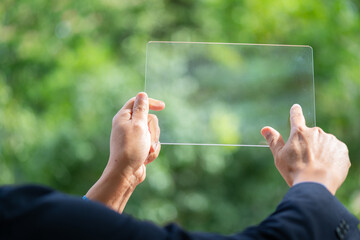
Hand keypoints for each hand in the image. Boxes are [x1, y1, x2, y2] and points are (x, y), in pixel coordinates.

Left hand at [86, 92, 164, 211]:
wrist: (126, 173)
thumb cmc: (131, 148)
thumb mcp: (138, 125)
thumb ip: (141, 109)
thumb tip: (142, 94)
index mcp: (124, 117)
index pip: (138, 102)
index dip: (150, 103)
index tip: (162, 107)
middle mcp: (128, 125)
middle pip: (149, 118)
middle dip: (152, 130)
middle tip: (147, 139)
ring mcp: (134, 137)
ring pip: (152, 132)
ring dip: (153, 142)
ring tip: (146, 151)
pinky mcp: (139, 147)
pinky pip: (152, 144)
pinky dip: (151, 151)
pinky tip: (145, 158)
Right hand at [261, 104, 349, 194]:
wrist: (316, 185)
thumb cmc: (294, 171)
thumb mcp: (279, 156)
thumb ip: (273, 141)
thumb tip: (265, 129)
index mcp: (298, 132)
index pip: (296, 116)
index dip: (295, 111)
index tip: (296, 107)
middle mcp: (315, 132)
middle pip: (311, 135)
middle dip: (309, 144)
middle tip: (305, 161)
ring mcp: (330, 140)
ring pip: (324, 143)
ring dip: (320, 151)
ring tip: (316, 167)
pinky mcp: (342, 149)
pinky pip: (335, 151)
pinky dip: (331, 157)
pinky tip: (326, 168)